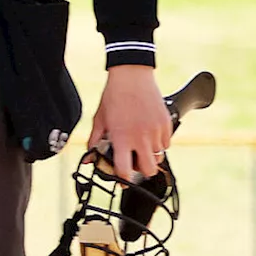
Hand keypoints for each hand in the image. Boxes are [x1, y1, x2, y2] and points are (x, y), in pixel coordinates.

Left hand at [88, 64, 171, 180]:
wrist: (131, 76)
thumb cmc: (113, 96)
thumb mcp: (99, 120)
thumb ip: (94, 141)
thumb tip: (88, 159)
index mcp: (122, 138)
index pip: (125, 171)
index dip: (124, 179)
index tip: (123, 180)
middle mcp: (140, 138)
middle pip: (149, 170)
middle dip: (142, 171)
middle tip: (135, 164)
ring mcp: (155, 131)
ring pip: (159, 157)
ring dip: (151, 156)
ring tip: (141, 145)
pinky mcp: (166, 124)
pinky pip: (167, 143)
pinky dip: (159, 143)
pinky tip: (149, 134)